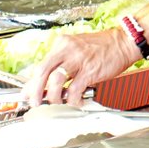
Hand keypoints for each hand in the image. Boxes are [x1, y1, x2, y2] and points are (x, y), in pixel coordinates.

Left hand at [22, 27, 137, 106]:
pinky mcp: (90, 70)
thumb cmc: (101, 47)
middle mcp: (67, 50)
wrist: (123, 42)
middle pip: (42, 71)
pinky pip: (75, 90)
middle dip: (35, 91)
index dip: (31, 83)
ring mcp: (78, 60)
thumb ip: (62, 63)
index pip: (40, 64)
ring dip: (53, 97)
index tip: (26, 94)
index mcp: (62, 44)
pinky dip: (72, 100)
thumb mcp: (76, 49)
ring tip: (56, 104)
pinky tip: (75, 102)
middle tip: (34, 103)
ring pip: (56, 81)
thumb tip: (47, 82)